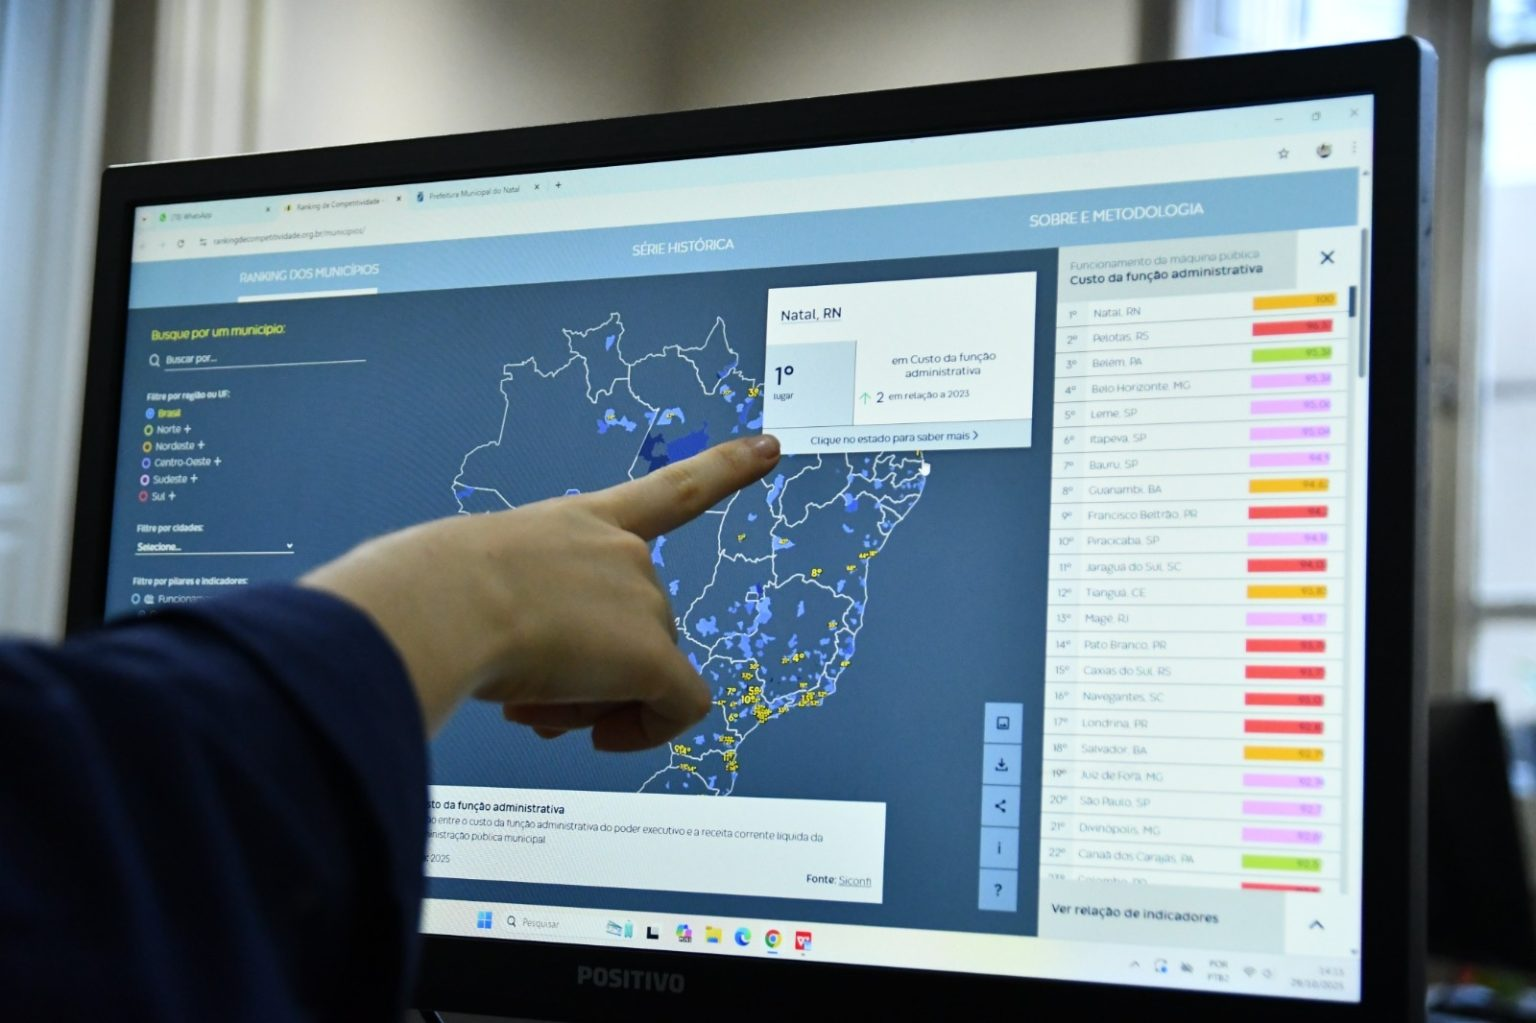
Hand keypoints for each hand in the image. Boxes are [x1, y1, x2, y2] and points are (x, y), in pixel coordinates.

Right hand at [301, 434, 780, 748]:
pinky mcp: (651, 654)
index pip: (667, 492)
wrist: (439, 604)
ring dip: (593, 703)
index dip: (725, 468)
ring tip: (530, 705)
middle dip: (592, 674)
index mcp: (578, 523)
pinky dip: (647, 731)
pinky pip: (678, 707)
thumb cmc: (427, 595)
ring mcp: (643, 599)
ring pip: (641, 677)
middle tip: (530, 696)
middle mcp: (622, 553)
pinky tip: (601, 739)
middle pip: (635, 634)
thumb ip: (519, 622)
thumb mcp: (473, 589)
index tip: (771, 446)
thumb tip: (541, 693)